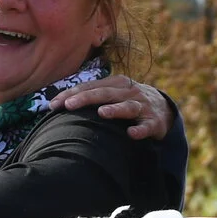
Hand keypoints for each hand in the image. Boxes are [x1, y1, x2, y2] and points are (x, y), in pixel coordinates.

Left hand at [54, 75, 172, 141]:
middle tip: (68, 105)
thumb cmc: (127, 102)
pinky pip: (147, 126)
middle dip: (86, 98)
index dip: (71, 94)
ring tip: (102, 113)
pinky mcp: (154, 122)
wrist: (164, 109)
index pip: (90, 87)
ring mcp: (143, 106)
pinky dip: (140, 130)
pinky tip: (132, 134)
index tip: (53, 104)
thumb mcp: (111, 94)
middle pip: (105, 94)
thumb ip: (89, 97)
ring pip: (128, 107)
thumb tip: (55, 105)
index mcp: (115, 83)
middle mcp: (129, 92)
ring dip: (115, 109)